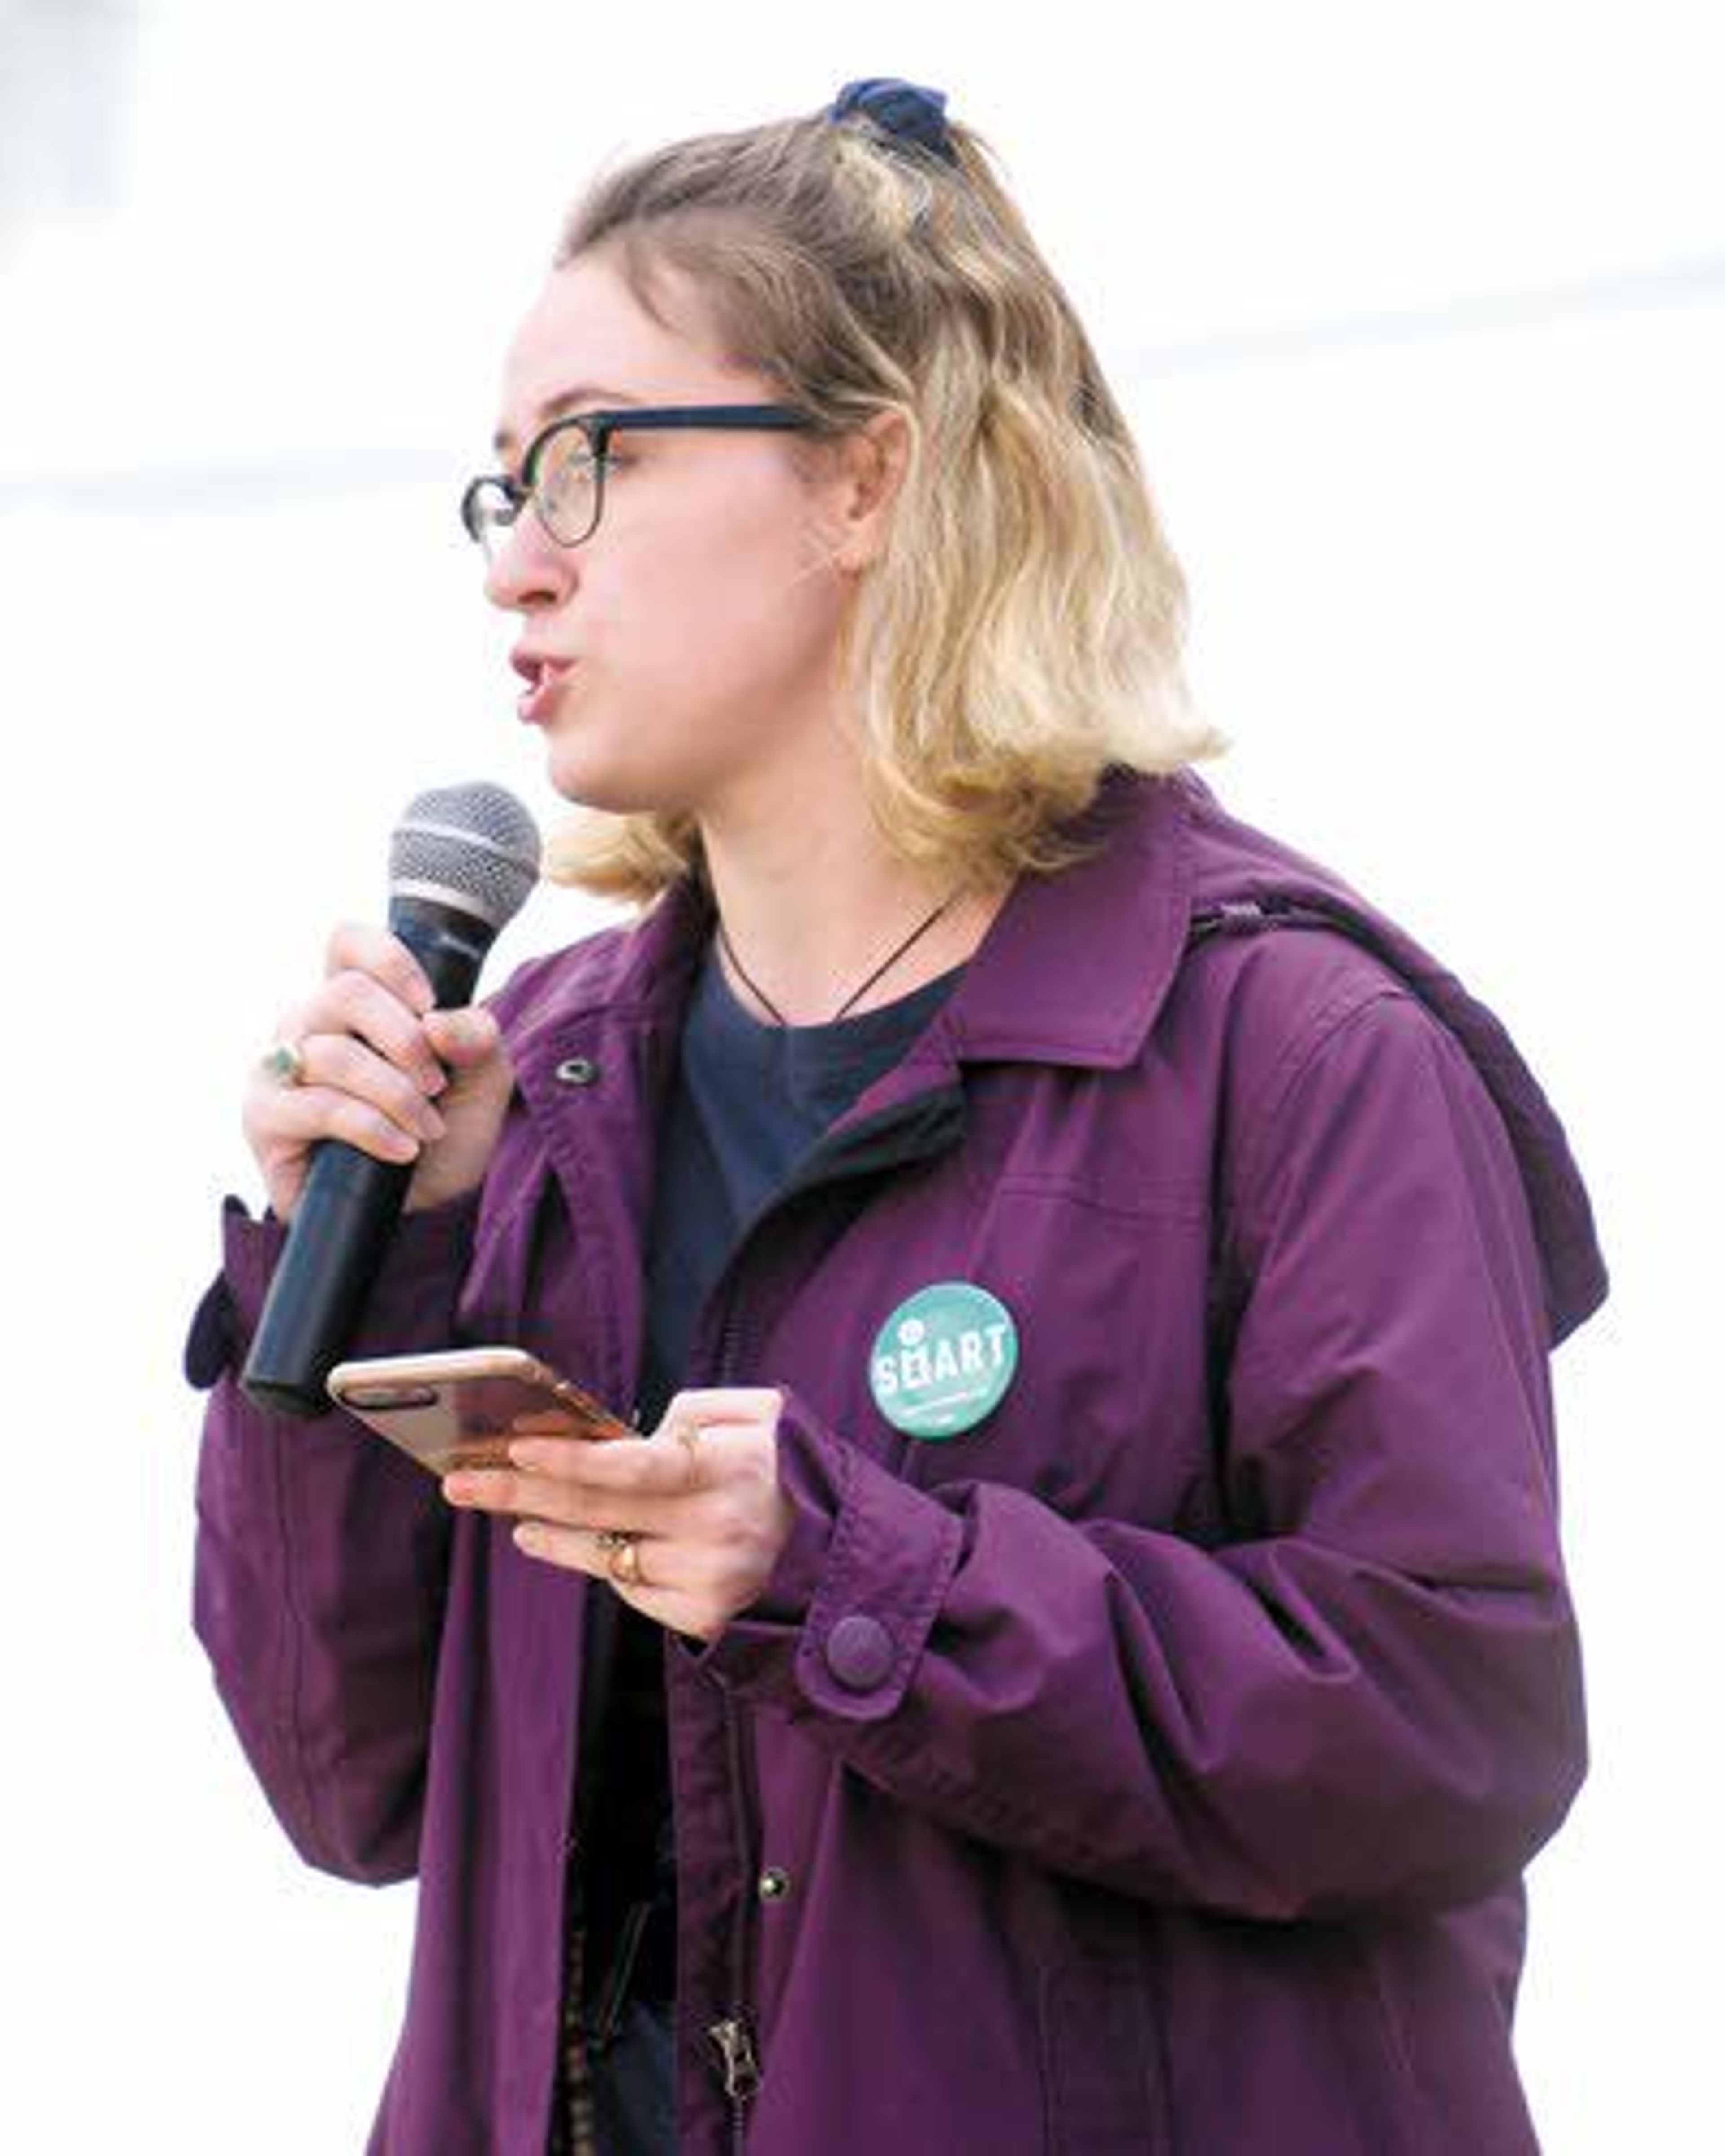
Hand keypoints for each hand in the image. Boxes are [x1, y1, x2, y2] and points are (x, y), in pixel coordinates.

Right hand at [244, 921, 513, 1221]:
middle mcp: (307, 1024)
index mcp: (353, 1002)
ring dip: (395, 1094)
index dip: (390, 960)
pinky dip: (371, 1127)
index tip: (430, 1005)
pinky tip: (402, 1148)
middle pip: (347, 991)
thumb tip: (440, 1023)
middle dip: (406, 1040)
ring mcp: (280, 1068)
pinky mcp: (265, 1118)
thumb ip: (477, 1038)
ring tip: (426, 1126)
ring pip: (335, 1053)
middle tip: (437, 1083)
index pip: (347, 942)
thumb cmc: (441, 1131)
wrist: (419, 1208)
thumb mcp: (482, 1080)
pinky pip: (317, 1107)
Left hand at [440, 1387, 793, 1642]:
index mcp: (729, 1469)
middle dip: (520, 1493)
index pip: (634, 1466)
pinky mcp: (703, 1618)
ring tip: (516, 1518)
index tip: (515, 1448)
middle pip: (598, 1510)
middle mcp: (716, 1529)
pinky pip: (632, 1587)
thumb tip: (635, 1432)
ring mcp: (708, 1579)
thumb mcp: (762, 1414)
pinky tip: (585, 1545)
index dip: (570, 1459)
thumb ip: (697, 1410)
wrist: (842, 1554)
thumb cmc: (788, 1470)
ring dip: (551, 1535)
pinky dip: (605, 1564)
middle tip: (462, 1483)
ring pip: (605, 1555)